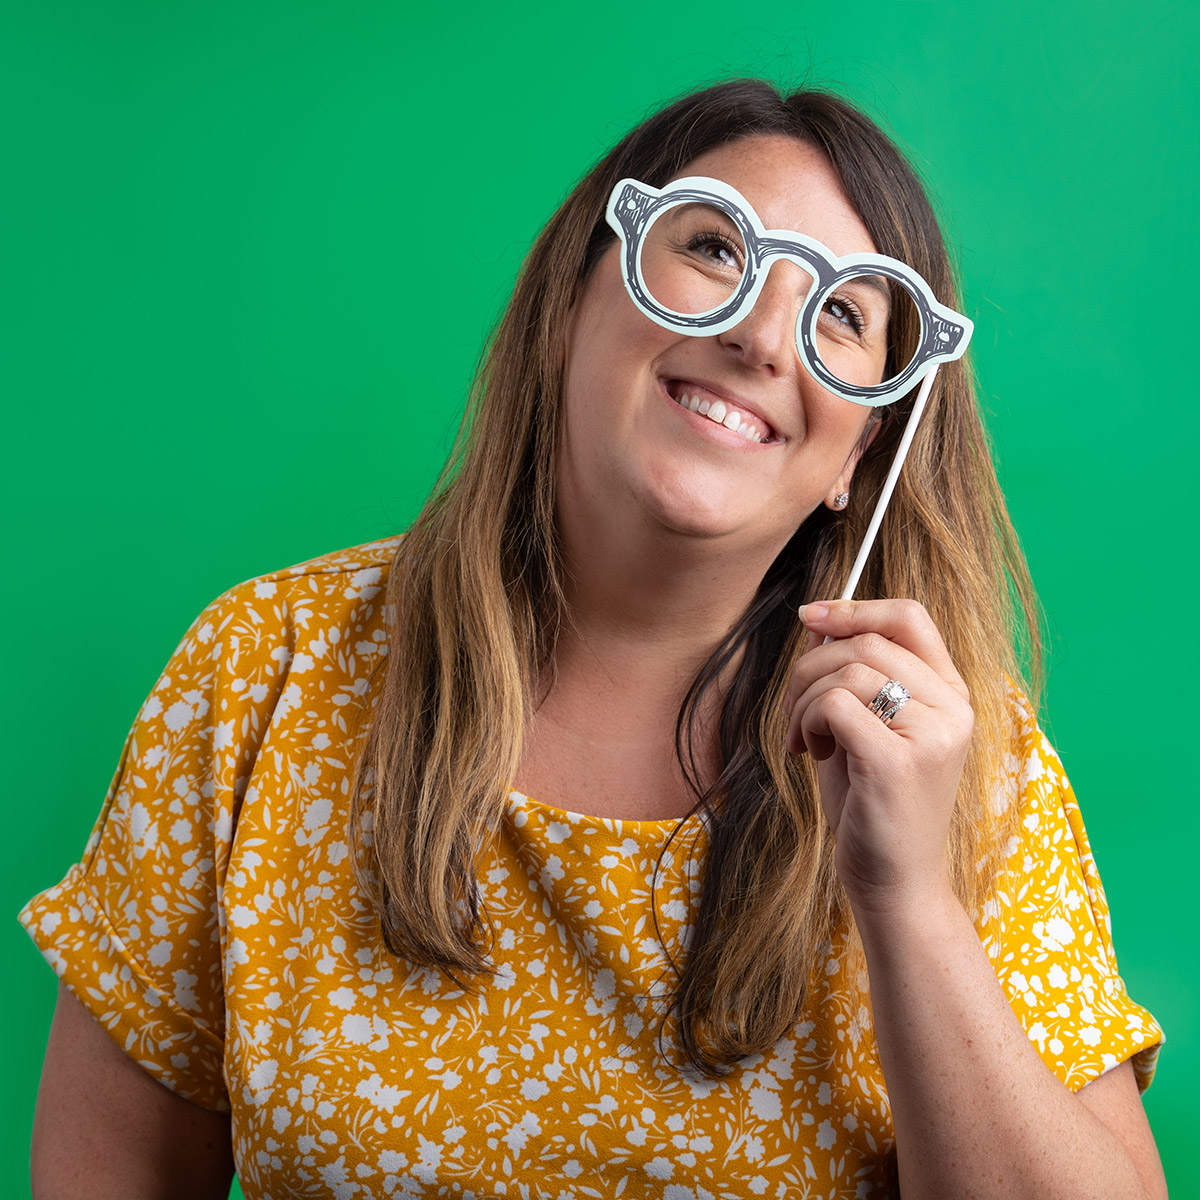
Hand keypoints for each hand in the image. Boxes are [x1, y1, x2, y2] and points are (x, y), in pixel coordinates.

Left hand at [782, 599, 973, 912]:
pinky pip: (835, 705)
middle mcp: (953, 709)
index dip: (854, 607)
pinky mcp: (900, 761)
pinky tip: (810, 754)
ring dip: (803, 700)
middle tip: (794, 710)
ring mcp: (933, 734)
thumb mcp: (860, 727)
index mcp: (951, 695)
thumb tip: (816, 621)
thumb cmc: (873, 805)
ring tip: (803, 738)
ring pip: (847, 672)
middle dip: (809, 666)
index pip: (909, 616)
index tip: (809, 617)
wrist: (894, 883)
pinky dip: (807, 722)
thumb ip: (847, 675)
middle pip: (866, 642)